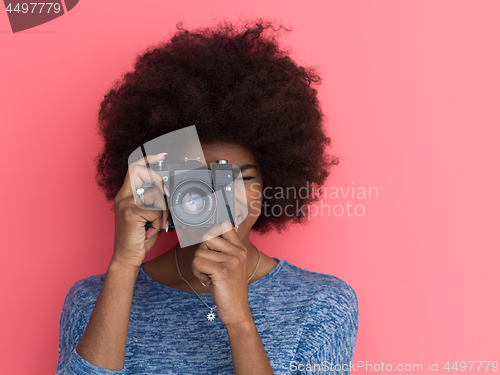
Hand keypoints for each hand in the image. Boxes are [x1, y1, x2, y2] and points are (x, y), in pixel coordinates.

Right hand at [111, 153, 168, 268]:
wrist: (126, 257)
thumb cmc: (137, 238)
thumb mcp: (145, 217)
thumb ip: (151, 203)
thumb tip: (166, 193)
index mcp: (125, 196)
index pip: (134, 169)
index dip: (147, 159)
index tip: (160, 155)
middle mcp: (123, 197)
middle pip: (143, 174)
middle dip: (159, 183)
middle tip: (164, 199)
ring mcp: (126, 204)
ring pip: (157, 197)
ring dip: (162, 215)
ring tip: (152, 226)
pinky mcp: (131, 213)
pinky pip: (157, 211)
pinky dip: (159, 223)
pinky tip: (149, 231)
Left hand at [191, 220, 252, 326]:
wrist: (236, 309)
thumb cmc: (230, 287)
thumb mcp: (232, 264)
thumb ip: (225, 247)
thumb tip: (218, 226)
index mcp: (240, 248)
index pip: (224, 225)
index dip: (211, 231)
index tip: (208, 245)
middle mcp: (237, 252)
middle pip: (206, 238)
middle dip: (201, 252)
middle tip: (207, 265)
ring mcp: (231, 261)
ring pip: (199, 252)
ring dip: (197, 266)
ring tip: (208, 275)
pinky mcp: (221, 271)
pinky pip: (197, 263)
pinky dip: (197, 273)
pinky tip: (207, 280)